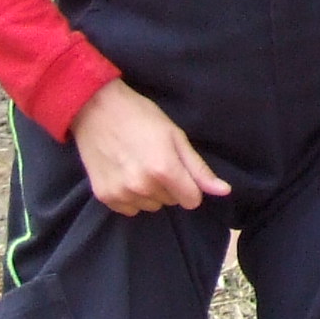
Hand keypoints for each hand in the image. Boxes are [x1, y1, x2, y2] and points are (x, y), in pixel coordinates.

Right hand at [71, 78, 227, 214]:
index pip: (192, 201)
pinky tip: (124, 173)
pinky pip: (130, 209)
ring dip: (149, 191)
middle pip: (171, 202)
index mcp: (164, 170)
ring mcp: (121, 193)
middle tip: (154, 159)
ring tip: (137, 164)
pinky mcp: (104, 197)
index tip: (179, 169)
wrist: (95, 109)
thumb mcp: (175, 136)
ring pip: (151, 206)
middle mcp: (142, 186)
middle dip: (169, 186)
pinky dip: (130, 196)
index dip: (189, 185)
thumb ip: (199, 168)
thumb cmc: (140, 116)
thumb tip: (224, 191)